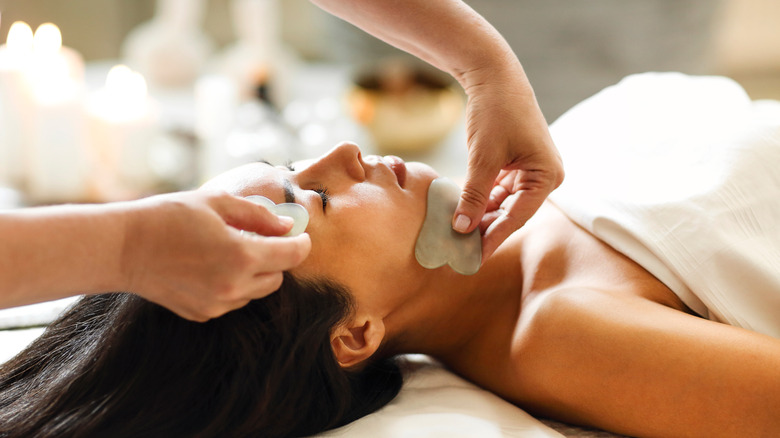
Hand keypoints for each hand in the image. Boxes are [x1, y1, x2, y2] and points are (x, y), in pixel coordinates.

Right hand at [120, 190, 310, 320]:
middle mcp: (233, 287)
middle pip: (277, 277)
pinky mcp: (202, 314)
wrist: (122, 248)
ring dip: (255, 272)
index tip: (300, 235)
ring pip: (256, 291)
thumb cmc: (168, 217)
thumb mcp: (217, 202)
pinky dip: (233, 285)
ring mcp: (217, 305)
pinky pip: (232, 300)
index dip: (301, 243)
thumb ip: (259, 215)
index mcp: (241, 256)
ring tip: (230, 249)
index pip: (292, 256)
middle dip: (276, 257)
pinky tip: (211, 266)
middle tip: (261, 237)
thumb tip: (287, 225)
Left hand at [453, 64, 563, 260]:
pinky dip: (481, 201)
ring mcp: (532, 172)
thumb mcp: (483, 158)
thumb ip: (473, 196)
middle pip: (512, 213)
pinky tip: (462, 215)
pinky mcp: (518, 166)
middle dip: (486, 230)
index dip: (492, 238)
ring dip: (481, 218)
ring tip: (457, 238)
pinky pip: (499, 191)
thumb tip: (461, 229)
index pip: (517, 217)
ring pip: (504, 205)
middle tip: (460, 253)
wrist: (494, 76)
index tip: (472, 260)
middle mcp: (545, 177)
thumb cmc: (495, 113)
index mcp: (547, 176)